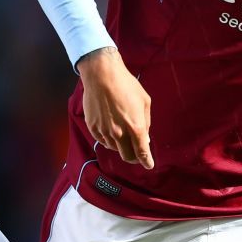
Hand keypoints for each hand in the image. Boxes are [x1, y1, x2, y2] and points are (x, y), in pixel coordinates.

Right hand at [79, 48, 153, 169]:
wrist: (102, 75)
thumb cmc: (126, 85)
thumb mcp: (144, 101)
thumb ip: (146, 122)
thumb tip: (145, 137)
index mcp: (135, 127)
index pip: (142, 152)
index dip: (147, 162)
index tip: (149, 165)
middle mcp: (119, 133)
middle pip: (127, 156)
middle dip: (134, 158)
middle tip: (137, 153)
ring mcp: (104, 131)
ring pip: (114, 149)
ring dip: (121, 146)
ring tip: (123, 133)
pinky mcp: (93, 128)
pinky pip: (102, 141)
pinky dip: (109, 140)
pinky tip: (111, 130)